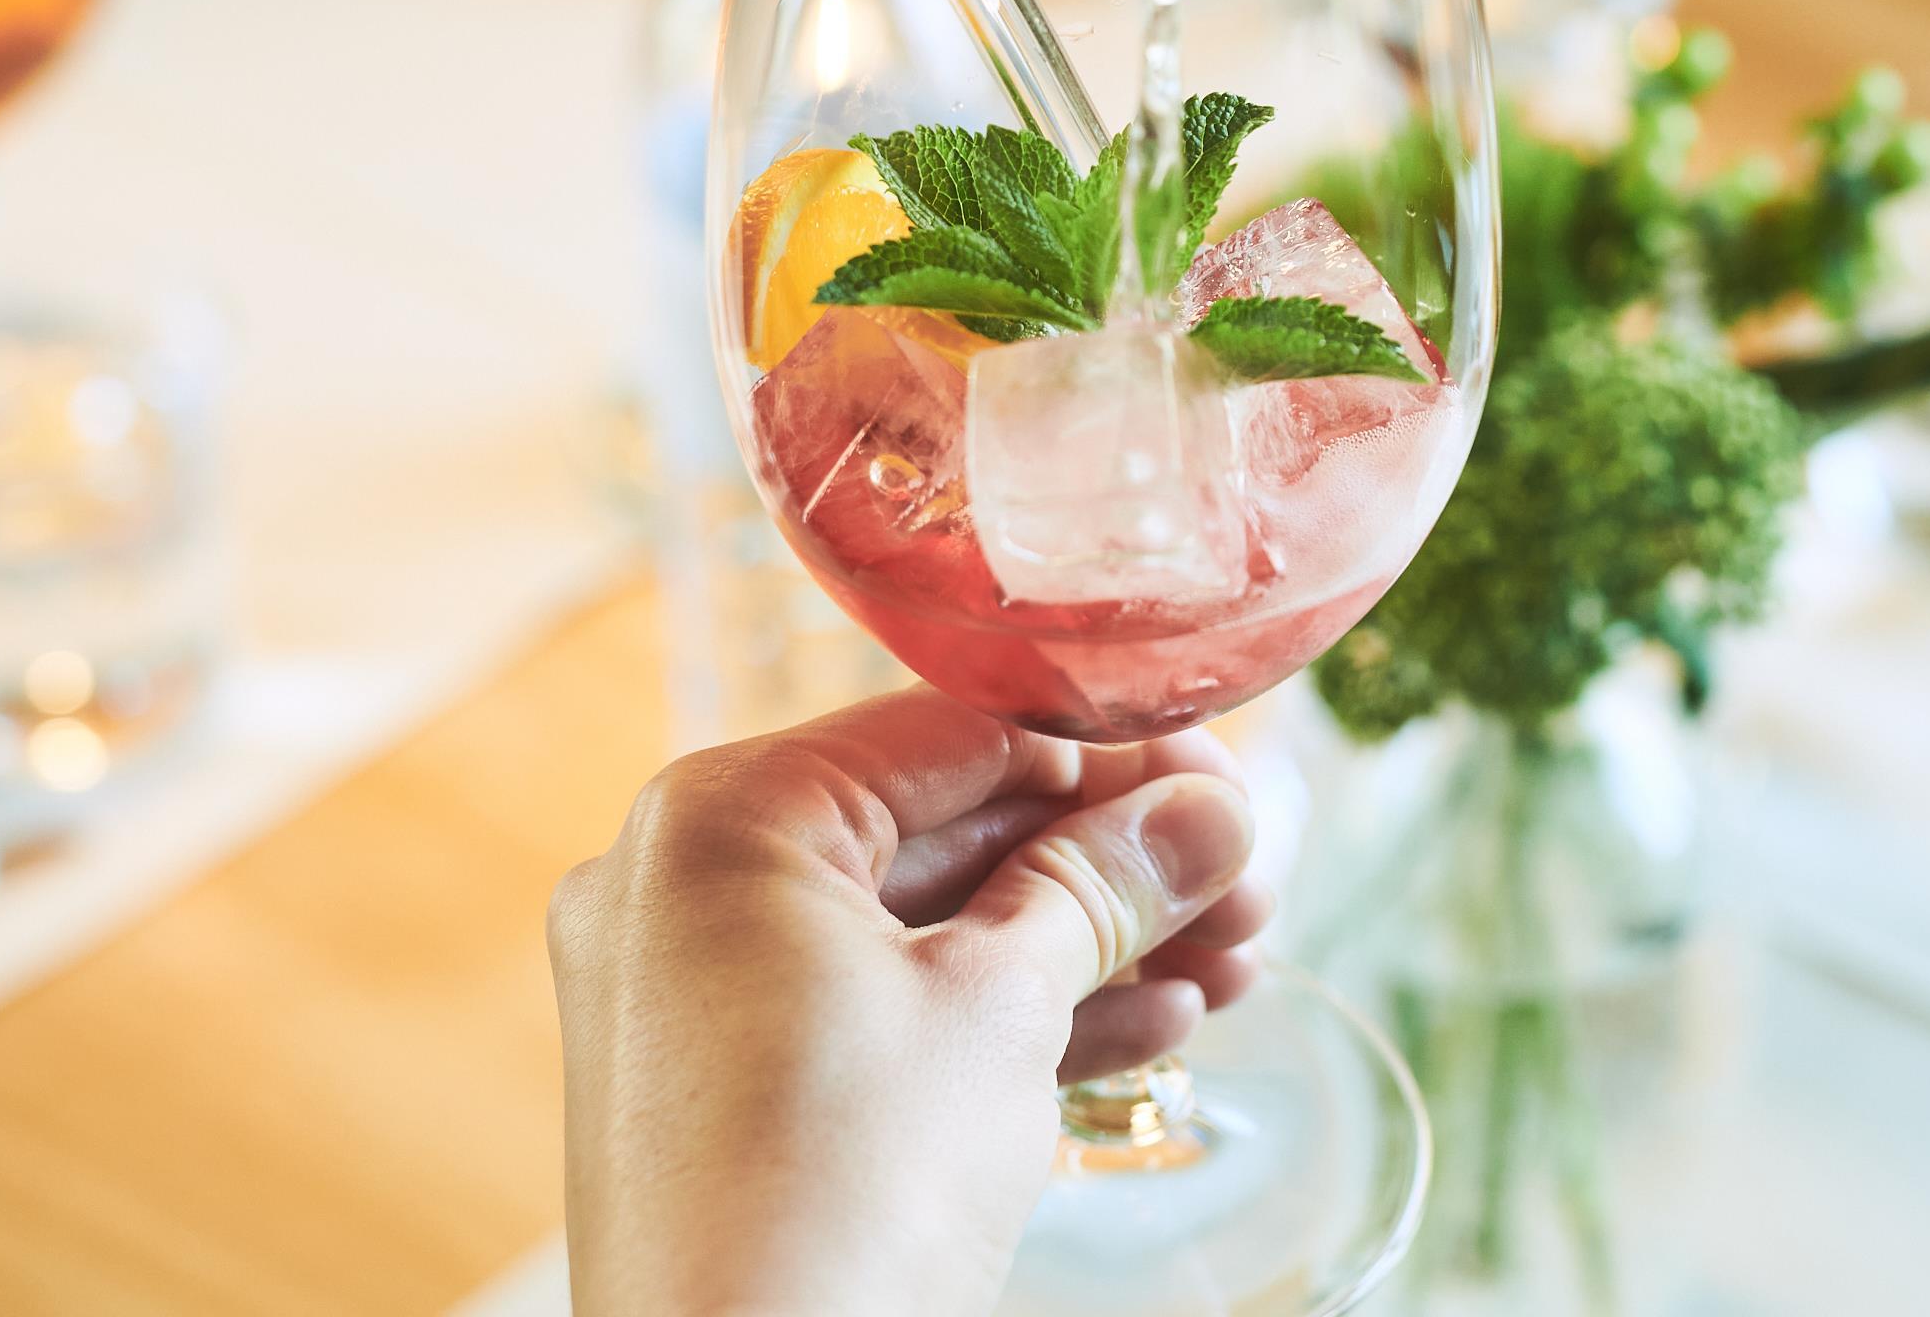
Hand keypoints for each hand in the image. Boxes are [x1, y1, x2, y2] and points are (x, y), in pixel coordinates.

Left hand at [550, 689, 1269, 1316]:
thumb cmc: (845, 1194)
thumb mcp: (1000, 1010)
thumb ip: (1105, 885)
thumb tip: (1212, 811)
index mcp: (724, 821)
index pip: (952, 735)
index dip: (1110, 760)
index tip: (1226, 789)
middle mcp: (683, 890)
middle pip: (944, 833)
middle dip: (1111, 868)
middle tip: (1245, 885)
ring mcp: (695, 1002)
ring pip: (927, 935)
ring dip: (1085, 948)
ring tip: (1230, 967)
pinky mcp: (727, 1100)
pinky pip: (883, 1018)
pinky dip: (1004, 1022)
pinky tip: (1151, 1030)